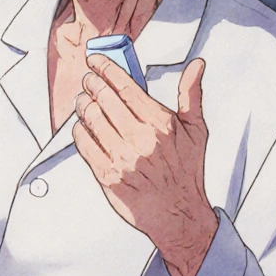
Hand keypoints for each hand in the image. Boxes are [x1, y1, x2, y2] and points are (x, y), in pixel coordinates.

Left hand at [73, 56, 215, 275]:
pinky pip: (83, 144)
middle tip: (89, 78)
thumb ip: (191, 94)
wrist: (179, 214)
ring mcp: (122, 158)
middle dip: (92, 82)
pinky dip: (79, 129)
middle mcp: (139, 139)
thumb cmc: (186, 171)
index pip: (125, 86)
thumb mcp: (196, 131)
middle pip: (103, 98)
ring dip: (83, 103)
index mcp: (160, 123)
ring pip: (90, 117)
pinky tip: (83, 126)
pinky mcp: (107, 176)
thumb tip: (196, 65)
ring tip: (84, 100)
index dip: (106, 68)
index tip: (96, 60)